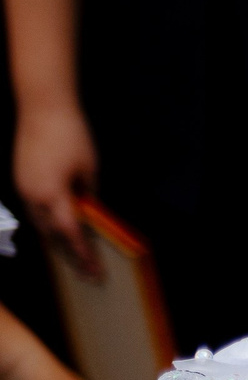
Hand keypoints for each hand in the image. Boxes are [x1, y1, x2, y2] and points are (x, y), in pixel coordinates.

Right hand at [14, 100, 97, 271]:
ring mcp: (23, 186)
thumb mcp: (90, 169)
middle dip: (69, 253)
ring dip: (56, 240)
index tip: (94, 270)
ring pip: (39, 223)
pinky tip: (59, 228)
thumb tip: (91, 214)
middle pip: (51, 234)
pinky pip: (33, 208)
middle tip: (87, 271)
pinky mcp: (20, 179)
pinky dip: (47, 222)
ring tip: (74, 255)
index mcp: (52, 194)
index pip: (70, 233)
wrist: (42, 108)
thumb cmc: (71, 135)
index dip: (83, 253)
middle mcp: (32, 195)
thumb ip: (89, 196)